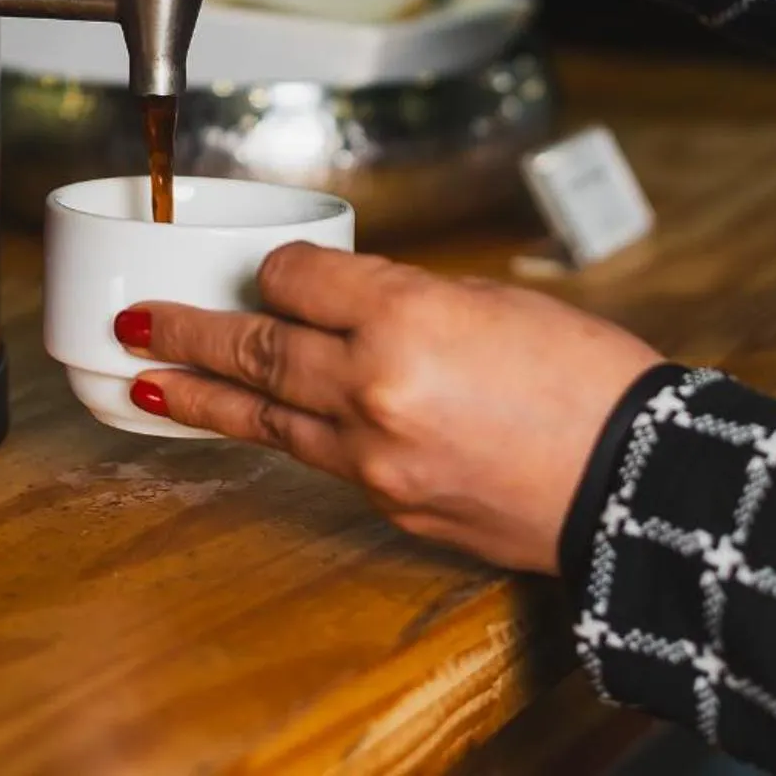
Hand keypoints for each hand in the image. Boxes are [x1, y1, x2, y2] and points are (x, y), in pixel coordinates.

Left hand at [115, 245, 664, 573]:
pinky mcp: (388, 504)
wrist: (637, 483)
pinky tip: (253, 426)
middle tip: (138, 322)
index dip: (278, 272)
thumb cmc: (589, 383)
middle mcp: (374, 387)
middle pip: (257, 350)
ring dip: (202, 396)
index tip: (269, 272)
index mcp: (404, 317)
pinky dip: (282, 435)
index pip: (297, 280)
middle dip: (189, 332)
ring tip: (146, 383)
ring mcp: (375, 457)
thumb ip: (409, 302)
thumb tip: (350, 306)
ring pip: (267, 417)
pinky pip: (319, 459)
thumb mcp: (495, 304)